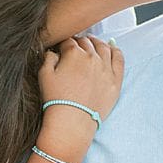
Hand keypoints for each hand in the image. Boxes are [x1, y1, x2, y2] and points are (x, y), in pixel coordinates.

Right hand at [36, 36, 123, 159]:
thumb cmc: (56, 99)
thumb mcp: (44, 75)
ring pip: (103, 47)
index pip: (69, 41)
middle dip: (79, 42)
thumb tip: (53, 52)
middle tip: (76, 46)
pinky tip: (112, 47)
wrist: (72, 121)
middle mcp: (92, 57)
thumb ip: (48, 58)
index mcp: (74, 54)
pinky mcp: (115, 80)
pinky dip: (115, 50)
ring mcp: (106, 68)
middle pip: (86, 43)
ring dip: (96, 43)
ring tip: (92, 43)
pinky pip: (119, 59)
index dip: (64, 43)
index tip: (62, 47)